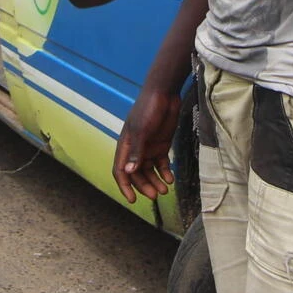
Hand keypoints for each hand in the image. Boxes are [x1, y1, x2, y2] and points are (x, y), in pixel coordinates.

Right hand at [113, 86, 180, 202]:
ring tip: (165, 189)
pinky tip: (171, 178)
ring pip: (149, 171)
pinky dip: (165, 172)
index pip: (121, 171)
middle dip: (144, 186)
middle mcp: (135, 149)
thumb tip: (129, 171)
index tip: (132, 200)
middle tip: (156, 195)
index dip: (125, 186)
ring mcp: (149, 147)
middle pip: (137, 174)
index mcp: (125, 145)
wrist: (165, 93)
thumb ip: (136, 151)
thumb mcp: (141, 130)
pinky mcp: (161, 144)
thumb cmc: (148, 108)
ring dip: (155, 181)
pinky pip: (161, 163)